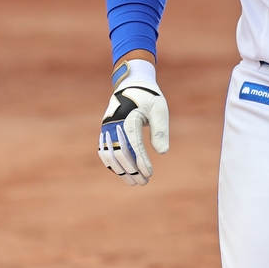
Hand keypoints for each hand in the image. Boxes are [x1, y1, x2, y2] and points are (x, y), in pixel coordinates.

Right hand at [98, 59, 168, 185]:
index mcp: (129, 118)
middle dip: (132, 170)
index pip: (134, 146)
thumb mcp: (160, 109)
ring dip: (121, 171)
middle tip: (144, 183)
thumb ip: (160, 130)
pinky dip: (112, 164)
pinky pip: (105, 151)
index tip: (149, 173)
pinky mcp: (104, 131)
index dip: (141, 161)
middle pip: (121, 154)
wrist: (131, 84)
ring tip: (133, 182)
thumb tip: (163, 153)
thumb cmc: (149, 97)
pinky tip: (122, 173)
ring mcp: (106, 128)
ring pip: (110, 155)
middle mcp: (114, 125)